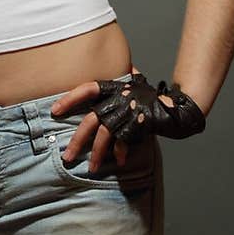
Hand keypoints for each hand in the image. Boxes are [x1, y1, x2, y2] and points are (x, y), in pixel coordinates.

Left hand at [50, 67, 204, 172]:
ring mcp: (128, 113)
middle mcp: (119, 100)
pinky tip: (119, 162)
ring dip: (97, 154)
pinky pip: (123, 142)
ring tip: (91, 168)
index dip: (70, 98)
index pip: (87, 89)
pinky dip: (120, 153)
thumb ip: (127, 77)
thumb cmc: (155, 97)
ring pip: (105, 135)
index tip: (54, 110)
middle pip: (91, 120)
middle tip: (67, 157)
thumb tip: (125, 66)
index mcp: (115, 88)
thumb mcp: (138, 82)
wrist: (178, 109)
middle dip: (78, 140)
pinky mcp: (138, 126)